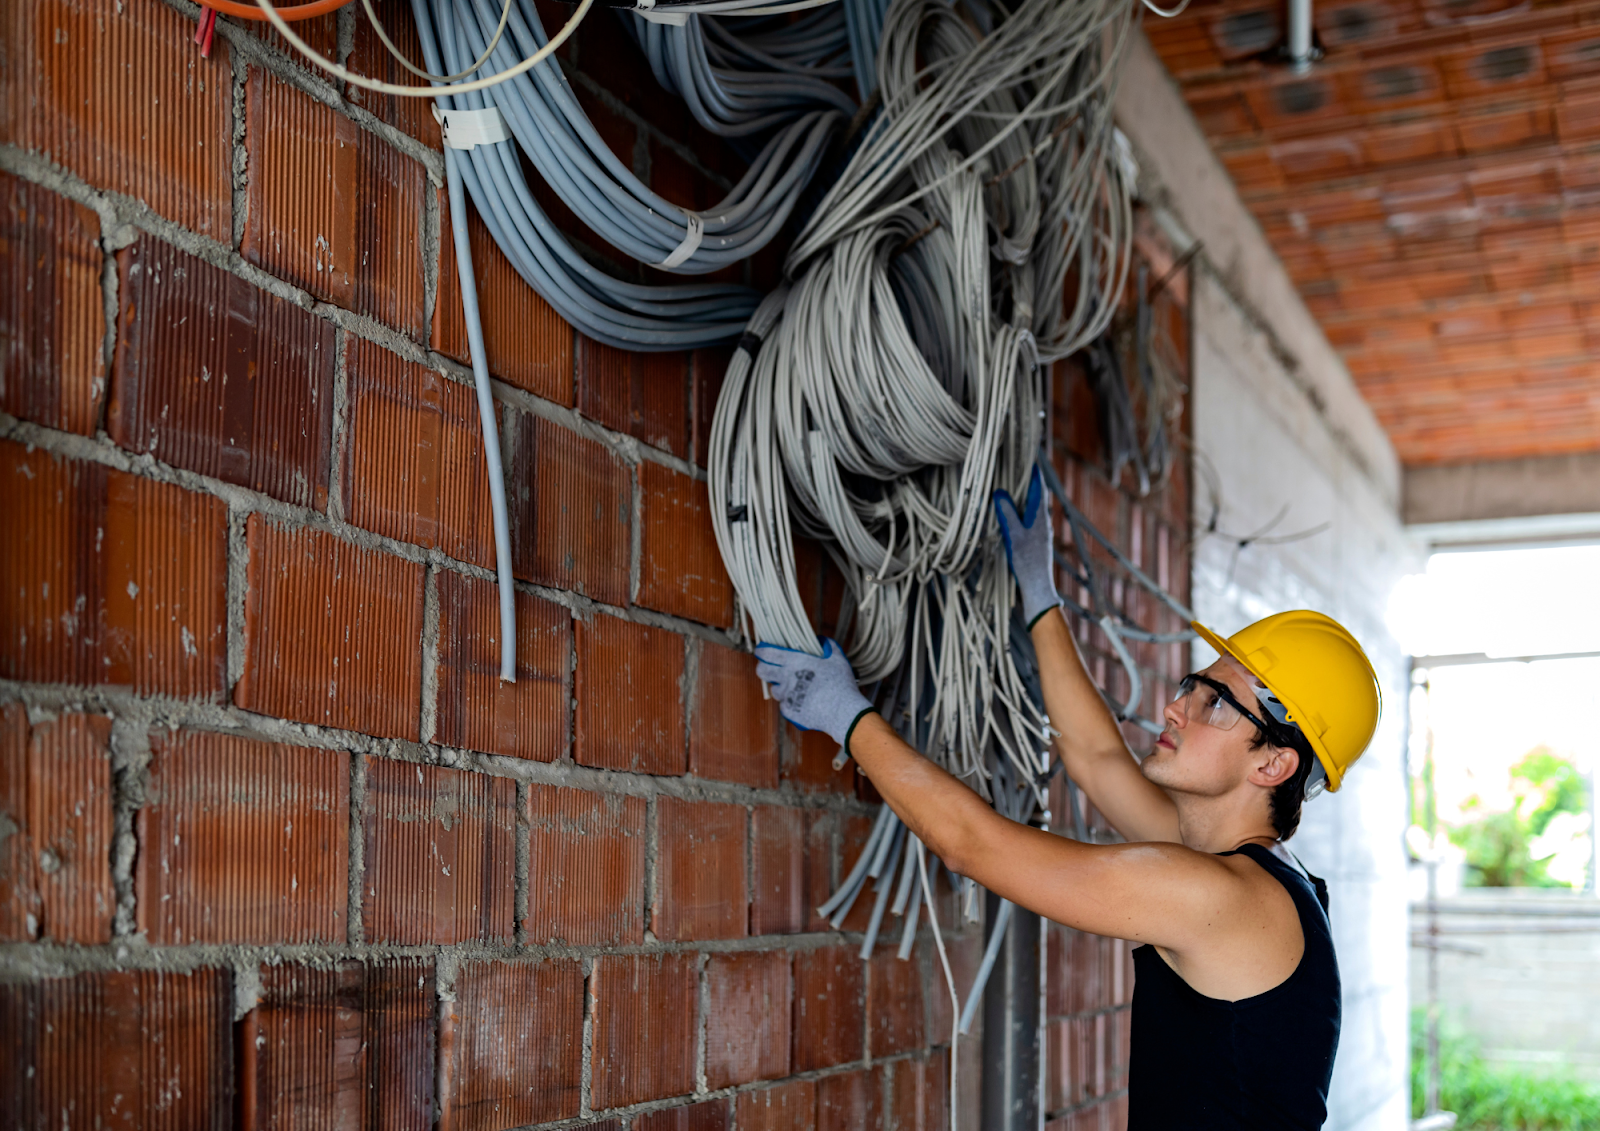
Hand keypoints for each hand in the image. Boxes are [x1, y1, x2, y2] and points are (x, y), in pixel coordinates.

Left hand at [754, 638, 875, 748]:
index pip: (767, 653)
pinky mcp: (789, 711)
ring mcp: (786, 696)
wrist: (842, 712)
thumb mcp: (837, 658)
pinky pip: (784, 705)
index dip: (762, 651)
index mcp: (795, 662)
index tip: (761, 651)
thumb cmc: (840, 683)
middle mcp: (786, 678)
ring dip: (781, 687)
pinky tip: (803, 701)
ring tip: (794, 687)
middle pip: (762, 671)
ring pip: (775, 689)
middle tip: (772, 668)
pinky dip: (791, 702)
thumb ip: (827, 646)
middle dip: (763, 668)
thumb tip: (820, 640)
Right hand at [993, 464, 1060, 626]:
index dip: (1033, 470)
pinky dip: (1024, 509)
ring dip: (1025, 495)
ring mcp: (1042, 530)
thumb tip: (999, 492)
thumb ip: (1006, 512)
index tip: (1027, 456)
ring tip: (1013, 486)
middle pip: (1037, 493)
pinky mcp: (1038, 539)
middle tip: (1016, 467)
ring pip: (1035, 506)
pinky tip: (1015, 513)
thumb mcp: (1013, 534)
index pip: (1038, 485)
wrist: (1038, 586)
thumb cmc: (1026, 561)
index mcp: (1040, 514)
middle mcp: (1044, 520)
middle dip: (1028, 480)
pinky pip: (1032, 517)